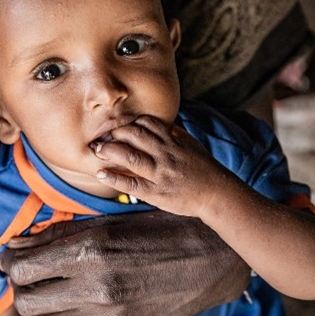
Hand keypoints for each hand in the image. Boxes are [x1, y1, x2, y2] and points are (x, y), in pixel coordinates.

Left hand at [0, 210, 250, 315]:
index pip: (21, 270)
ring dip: (43, 309)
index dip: (9, 264)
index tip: (12, 261)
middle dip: (22, 288)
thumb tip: (14, 247)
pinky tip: (82, 308)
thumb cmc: (154, 230)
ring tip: (54, 293)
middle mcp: (98, 289)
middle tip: (30, 277)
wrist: (210, 259)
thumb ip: (56, 236)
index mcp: (90, 252)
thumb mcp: (104, 222)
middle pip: (27, 302)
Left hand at [93, 115, 235, 218]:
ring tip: (97, 150)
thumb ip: (175, 133)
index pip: (147, 123)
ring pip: (131, 157)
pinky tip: (102, 174)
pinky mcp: (157, 193)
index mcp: (174, 141)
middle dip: (115, 133)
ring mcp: (161, 174)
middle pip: (135, 136)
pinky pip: (132, 184)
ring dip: (110, 151)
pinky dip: (115, 178)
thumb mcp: (191, 145)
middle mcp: (166, 155)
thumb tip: (160, 123)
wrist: (217, 194)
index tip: (117, 123)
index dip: (129, 121)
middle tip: (101, 135)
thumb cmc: (203, 168)